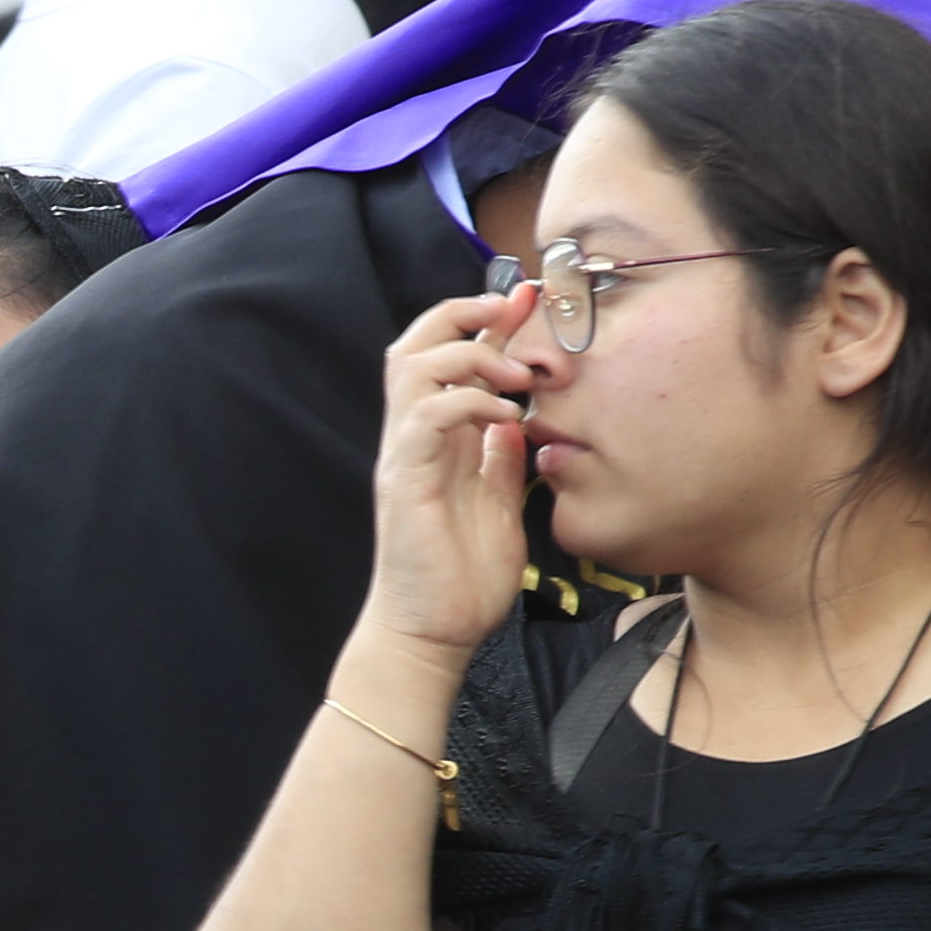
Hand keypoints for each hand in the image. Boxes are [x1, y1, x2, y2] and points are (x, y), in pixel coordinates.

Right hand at [368, 286, 542, 660]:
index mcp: (438, 439)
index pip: (452, 356)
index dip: (486, 320)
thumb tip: (518, 419)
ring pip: (413, 364)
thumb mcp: (500, 504)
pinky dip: (467, 400)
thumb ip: (503, 459)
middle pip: (418, 341)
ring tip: (515, 369)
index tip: (527, 297)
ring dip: (469, 352)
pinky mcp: (403, 478)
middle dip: (465, 311)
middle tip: (513, 307)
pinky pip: (427, 415)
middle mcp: (414, 436)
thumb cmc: (461, 579)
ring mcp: (404, 455)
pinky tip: (503, 414)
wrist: (433, 634)